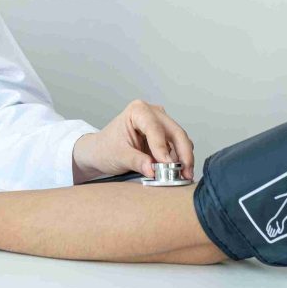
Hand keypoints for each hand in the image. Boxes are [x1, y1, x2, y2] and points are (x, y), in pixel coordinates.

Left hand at [72, 100, 193, 181]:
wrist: (101, 152)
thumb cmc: (106, 149)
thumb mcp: (119, 156)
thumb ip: (136, 161)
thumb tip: (153, 170)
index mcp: (138, 110)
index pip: (155, 129)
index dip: (162, 148)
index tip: (167, 165)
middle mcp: (153, 112)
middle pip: (175, 132)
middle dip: (183, 154)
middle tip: (185, 174)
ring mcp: (161, 123)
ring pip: (181, 139)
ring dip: (185, 158)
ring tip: (183, 176)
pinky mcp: (165, 135)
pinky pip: (178, 147)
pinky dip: (181, 160)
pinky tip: (179, 173)